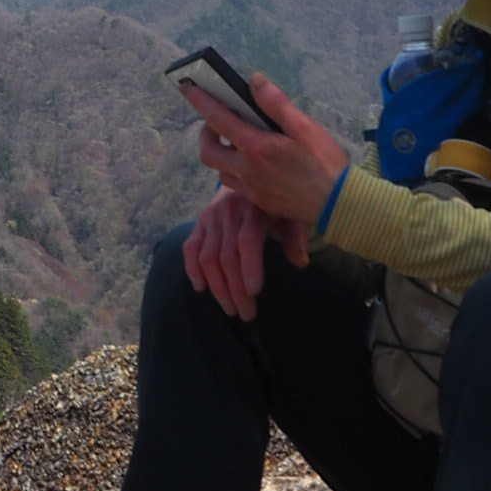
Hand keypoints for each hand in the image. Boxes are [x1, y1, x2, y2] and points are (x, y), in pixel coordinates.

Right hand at [181, 185, 286, 319]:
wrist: (250, 175)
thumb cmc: (275, 201)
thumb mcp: (291, 212)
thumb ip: (295, 235)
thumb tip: (300, 262)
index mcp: (254, 208)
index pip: (247, 240)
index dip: (249, 266)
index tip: (254, 292)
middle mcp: (228, 212)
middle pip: (227, 256)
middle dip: (235, 289)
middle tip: (246, 314)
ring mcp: (210, 216)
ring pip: (208, 257)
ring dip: (217, 287)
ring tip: (230, 309)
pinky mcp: (200, 221)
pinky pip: (190, 248)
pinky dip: (192, 269)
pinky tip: (201, 288)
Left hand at [185, 71, 347, 239]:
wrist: (339, 205)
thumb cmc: (325, 163)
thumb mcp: (304, 127)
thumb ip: (276, 104)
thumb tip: (254, 81)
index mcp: (256, 148)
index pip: (218, 119)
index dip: (201, 101)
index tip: (187, 87)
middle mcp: (247, 170)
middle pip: (208, 152)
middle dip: (205, 133)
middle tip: (217, 122)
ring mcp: (252, 189)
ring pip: (220, 171)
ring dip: (221, 154)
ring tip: (236, 142)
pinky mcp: (260, 203)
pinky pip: (236, 186)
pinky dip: (235, 170)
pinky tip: (253, 164)